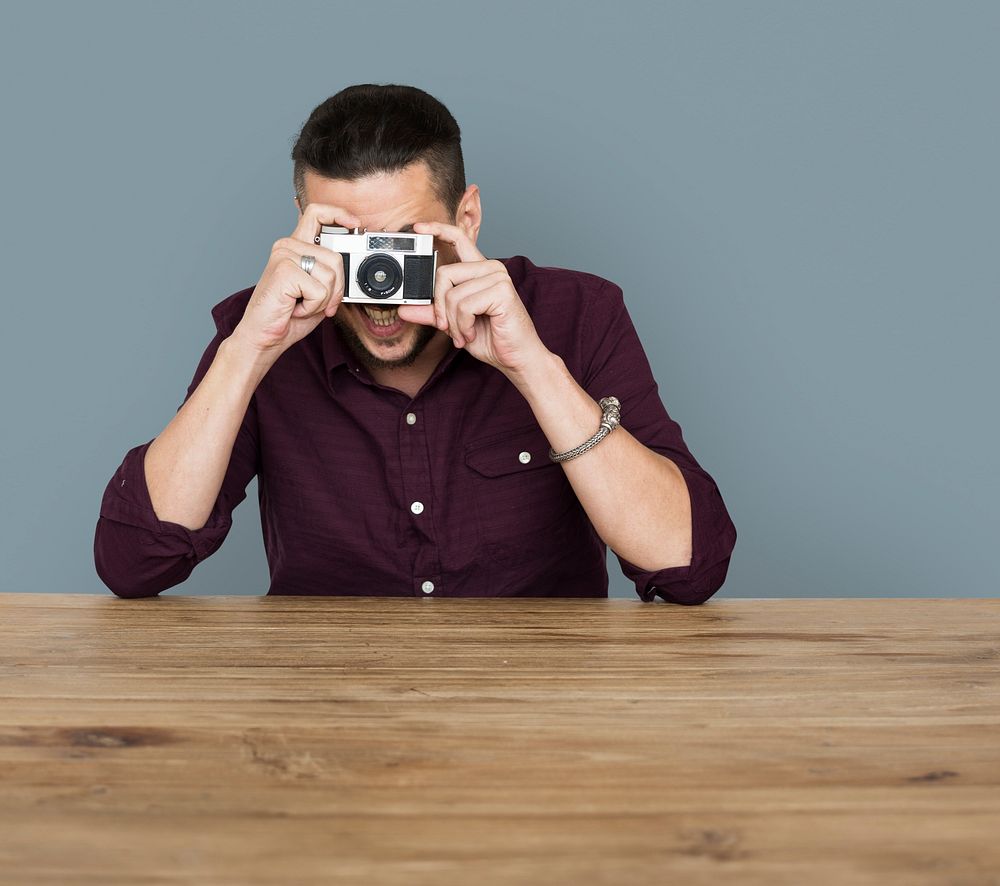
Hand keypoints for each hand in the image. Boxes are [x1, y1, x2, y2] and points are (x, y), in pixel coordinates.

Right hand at [231, 203, 360, 357]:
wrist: (263, 336)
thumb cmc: (288, 316)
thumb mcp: (317, 290)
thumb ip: (330, 273)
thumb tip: (349, 262)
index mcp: (295, 246)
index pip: (316, 213)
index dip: (339, 214)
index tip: (355, 224)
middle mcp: (288, 246)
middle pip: (335, 258)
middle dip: (336, 288)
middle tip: (319, 303)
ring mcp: (284, 255)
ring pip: (330, 276)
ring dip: (322, 300)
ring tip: (301, 304)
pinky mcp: (284, 270)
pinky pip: (320, 290)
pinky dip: (313, 306)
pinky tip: (294, 307)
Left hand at [396, 221, 551, 376]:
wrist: (516, 357)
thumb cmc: (491, 339)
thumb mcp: (455, 324)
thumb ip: (433, 313)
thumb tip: (405, 309)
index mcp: (479, 270)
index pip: (458, 239)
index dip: (437, 230)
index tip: (419, 227)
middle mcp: (490, 268)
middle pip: (444, 274)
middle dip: (440, 307)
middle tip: (448, 328)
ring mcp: (497, 277)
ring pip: (452, 294)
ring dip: (453, 323)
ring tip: (465, 334)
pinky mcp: (501, 291)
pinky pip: (464, 306)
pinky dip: (463, 325)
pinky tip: (473, 332)